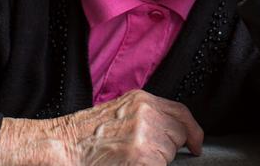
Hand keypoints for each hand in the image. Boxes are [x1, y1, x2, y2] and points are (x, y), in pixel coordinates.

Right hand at [0, 89, 203, 164]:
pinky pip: (161, 165)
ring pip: (170, 153)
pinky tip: (132, 164)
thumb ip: (145, 115)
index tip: (195, 144)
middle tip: (149, 155)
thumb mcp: (120, 112)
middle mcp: (146, 112)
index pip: (181, 112)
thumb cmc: (85, 133)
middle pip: (179, 133)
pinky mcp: (142, 155)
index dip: (192, 131)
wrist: (63, 144)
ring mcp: (145, 134)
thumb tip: (168, 130)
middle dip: (170, 148)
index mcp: (141, 100)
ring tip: (133, 159)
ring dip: (158, 161)